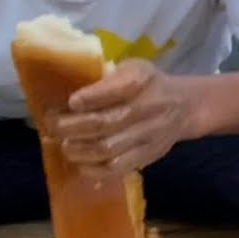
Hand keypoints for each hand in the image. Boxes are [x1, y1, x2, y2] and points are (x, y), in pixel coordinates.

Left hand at [52, 60, 193, 180]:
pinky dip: (94, 169)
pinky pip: (117, 169)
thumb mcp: (133, 68)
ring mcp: (147, 136)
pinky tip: (81, 163)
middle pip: (103, 123)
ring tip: (65, 145)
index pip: (113, 90)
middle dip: (70, 127)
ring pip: (106, 149)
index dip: (88, 98)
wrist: (185, 107)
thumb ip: (107, 77)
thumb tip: (68, 91)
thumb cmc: (150, 84)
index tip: (70, 102)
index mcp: (141, 80)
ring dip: (78, 150)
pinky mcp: (147, 156)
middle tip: (53, 126)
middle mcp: (146, 109)